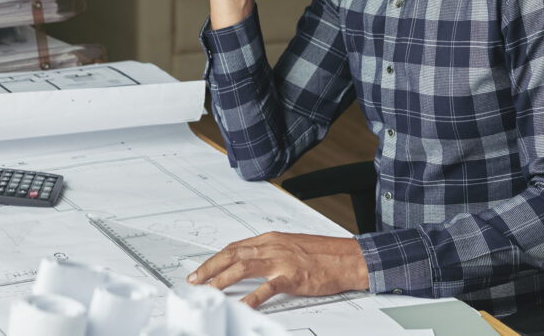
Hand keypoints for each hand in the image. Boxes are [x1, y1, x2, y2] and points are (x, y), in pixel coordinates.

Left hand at [186, 232, 368, 308]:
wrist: (348, 258)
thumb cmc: (324, 253)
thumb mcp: (292, 246)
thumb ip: (270, 252)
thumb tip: (249, 262)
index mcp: (270, 239)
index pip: (234, 247)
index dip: (215, 258)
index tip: (202, 269)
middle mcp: (272, 246)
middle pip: (232, 254)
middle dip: (209, 267)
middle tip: (194, 279)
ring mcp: (281, 261)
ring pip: (242, 267)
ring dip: (221, 279)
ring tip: (208, 290)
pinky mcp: (292, 277)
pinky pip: (267, 288)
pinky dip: (251, 297)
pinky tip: (242, 305)